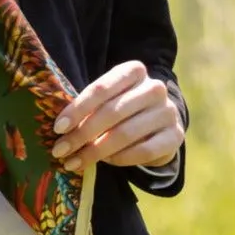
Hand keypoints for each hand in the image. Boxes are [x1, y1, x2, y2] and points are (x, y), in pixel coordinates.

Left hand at [50, 60, 182, 172]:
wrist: (157, 122)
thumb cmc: (122, 106)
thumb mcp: (107, 99)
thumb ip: (88, 107)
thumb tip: (60, 128)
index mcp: (133, 71)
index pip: (101, 88)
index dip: (78, 108)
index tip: (58, 127)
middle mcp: (154, 88)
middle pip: (112, 112)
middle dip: (82, 134)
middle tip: (60, 150)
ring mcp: (167, 111)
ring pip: (125, 134)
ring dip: (96, 151)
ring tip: (75, 161)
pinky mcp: (175, 136)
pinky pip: (143, 151)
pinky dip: (119, 159)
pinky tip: (104, 162)